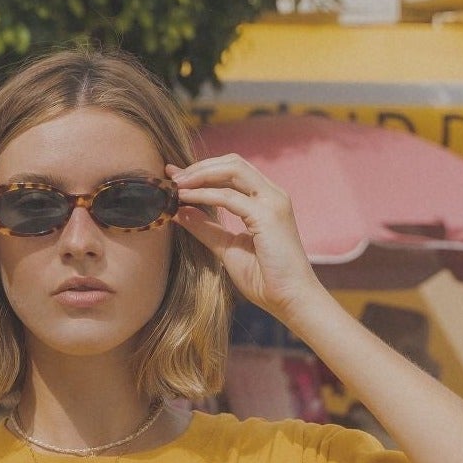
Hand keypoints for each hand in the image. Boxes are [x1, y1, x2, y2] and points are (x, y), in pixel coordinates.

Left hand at [166, 154, 316, 320]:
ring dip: (200, 175)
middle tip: (172, 178)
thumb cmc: (265, 278)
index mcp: (266, 200)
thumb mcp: (227, 248)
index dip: (203, 169)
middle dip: (199, 167)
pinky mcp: (268, 215)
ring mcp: (272, 202)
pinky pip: (230, 197)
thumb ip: (206, 228)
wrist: (290, 299)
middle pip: (232, 162)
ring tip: (176, 185)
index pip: (233, 171)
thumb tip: (181, 211)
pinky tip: (186, 199)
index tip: (174, 175)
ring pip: (232, 170)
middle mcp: (272, 195)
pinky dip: (205, 195)